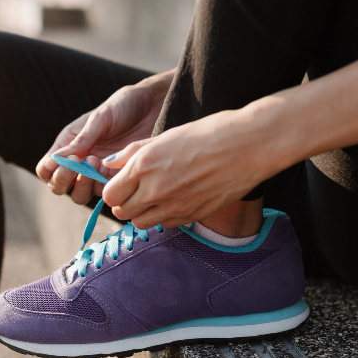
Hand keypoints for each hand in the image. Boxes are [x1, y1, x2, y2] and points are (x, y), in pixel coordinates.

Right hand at [36, 70, 174, 204]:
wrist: (153, 107)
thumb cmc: (123, 106)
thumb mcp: (99, 118)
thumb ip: (81, 139)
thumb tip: (58, 159)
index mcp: (68, 144)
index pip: (46, 168)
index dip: (48, 170)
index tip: (61, 160)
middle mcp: (79, 162)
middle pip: (59, 186)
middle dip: (63, 181)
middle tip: (74, 166)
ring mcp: (96, 173)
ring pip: (79, 195)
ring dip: (82, 183)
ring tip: (94, 161)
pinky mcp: (115, 179)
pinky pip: (102, 193)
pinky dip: (101, 186)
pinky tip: (107, 167)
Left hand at [101, 103, 293, 228]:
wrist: (248, 145)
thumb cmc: (209, 133)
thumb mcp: (165, 136)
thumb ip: (133, 153)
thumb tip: (109, 164)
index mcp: (144, 164)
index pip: (110, 194)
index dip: (114, 190)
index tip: (122, 183)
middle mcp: (155, 189)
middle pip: (121, 212)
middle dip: (125, 203)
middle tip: (136, 191)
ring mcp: (174, 206)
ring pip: (140, 223)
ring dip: (142, 213)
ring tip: (155, 197)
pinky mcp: (191, 216)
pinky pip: (165, 224)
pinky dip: (164, 216)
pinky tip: (175, 199)